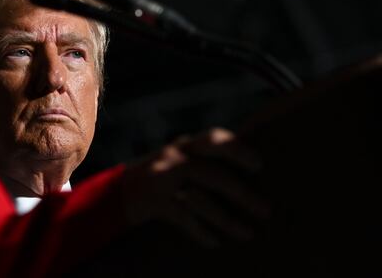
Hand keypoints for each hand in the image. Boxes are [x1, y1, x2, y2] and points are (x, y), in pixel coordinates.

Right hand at [122, 128, 268, 246]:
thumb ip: (204, 160)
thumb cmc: (160, 177)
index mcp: (184, 145)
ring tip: (247, 233)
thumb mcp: (179, 159)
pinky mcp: (153, 201)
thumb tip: (249, 174)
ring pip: (200, 199)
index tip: (259, 165)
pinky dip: (201, 231)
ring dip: (226, 219)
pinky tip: (215, 241)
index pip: (214, 139)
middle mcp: (173, 158)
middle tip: (265, 210)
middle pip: (212, 173)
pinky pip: (183, 217)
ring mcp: (161, 179)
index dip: (238, 150)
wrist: (116, 192)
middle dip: (241, 193)